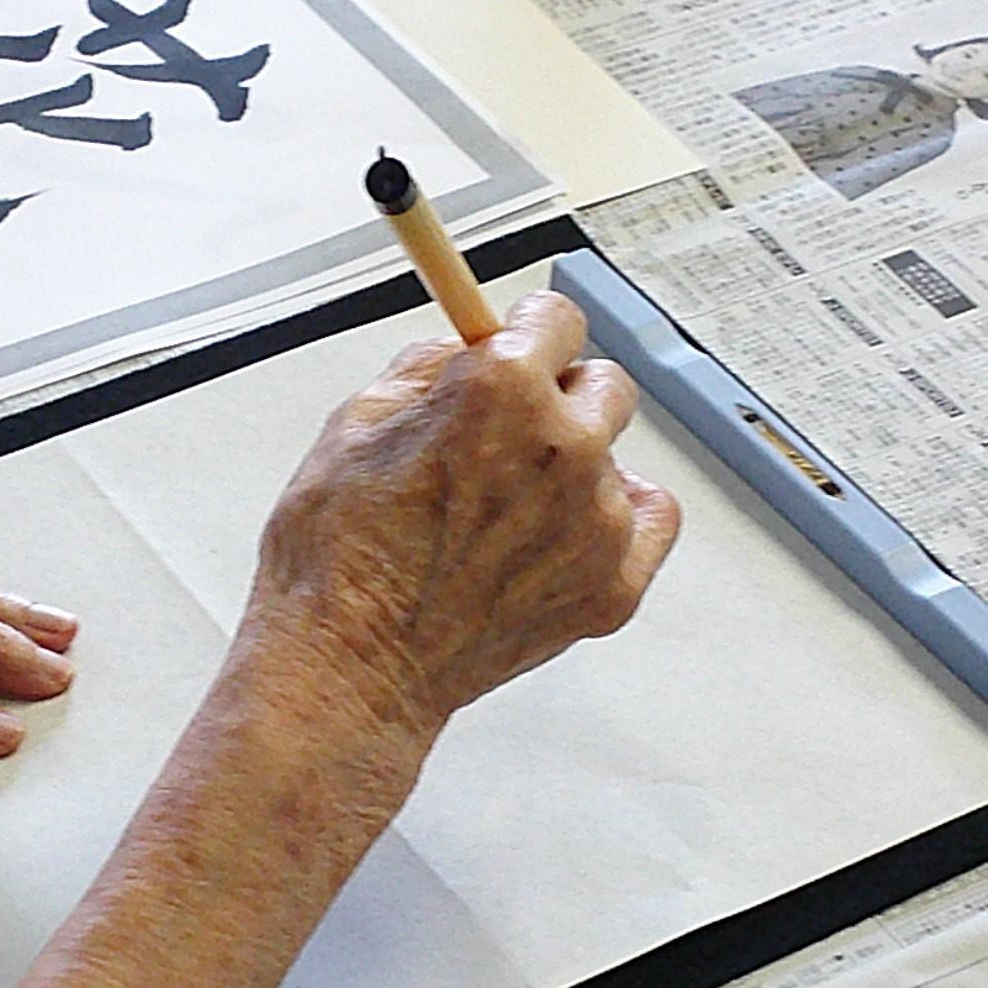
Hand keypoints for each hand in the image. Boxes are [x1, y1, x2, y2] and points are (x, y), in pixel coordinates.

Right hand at [224, 291, 681, 806]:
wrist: (351, 670)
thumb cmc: (338, 562)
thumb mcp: (353, 424)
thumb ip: (426, 371)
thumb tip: (462, 351)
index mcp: (501, 390)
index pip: (559, 318)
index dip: (530, 331)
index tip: (524, 341)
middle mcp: (563, 446)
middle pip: (601, 384)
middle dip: (557, 397)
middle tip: (507, 435)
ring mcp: (597, 520)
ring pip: (615, 458)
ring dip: (572, 470)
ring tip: (505, 514)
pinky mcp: (614, 585)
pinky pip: (649, 521)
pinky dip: (616, 521)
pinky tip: (562, 533)